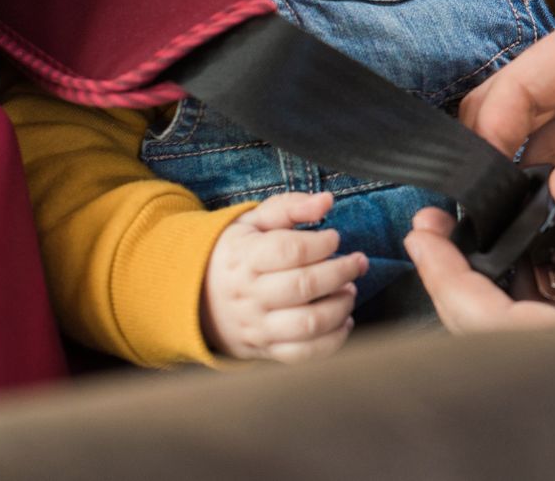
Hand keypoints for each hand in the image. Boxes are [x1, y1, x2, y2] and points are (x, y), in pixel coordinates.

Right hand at [201, 191, 367, 362]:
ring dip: (341, 306)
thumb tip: (326, 201)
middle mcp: (249, 295)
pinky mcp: (266, 350)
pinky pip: (304, 353)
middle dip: (342, 272)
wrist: (196, 297)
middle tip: (357, 262)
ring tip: (349, 290)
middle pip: (304, 286)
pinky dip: (333, 340)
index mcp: (244, 258)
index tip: (334, 237)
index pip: (289, 250)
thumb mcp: (253, 222)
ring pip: (308, 323)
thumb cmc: (236, 254)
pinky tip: (343, 320)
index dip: (321, 243)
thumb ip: (290, 207)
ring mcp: (257, 326)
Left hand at [405, 166, 554, 374]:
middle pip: (494, 342)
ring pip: (522, 347)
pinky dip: (530, 310)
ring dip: (488, 298)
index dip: (448, 277)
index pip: (495, 325)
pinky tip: (533, 272)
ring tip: (473, 243)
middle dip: (455, 285)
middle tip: (436, 231)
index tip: (425, 232)